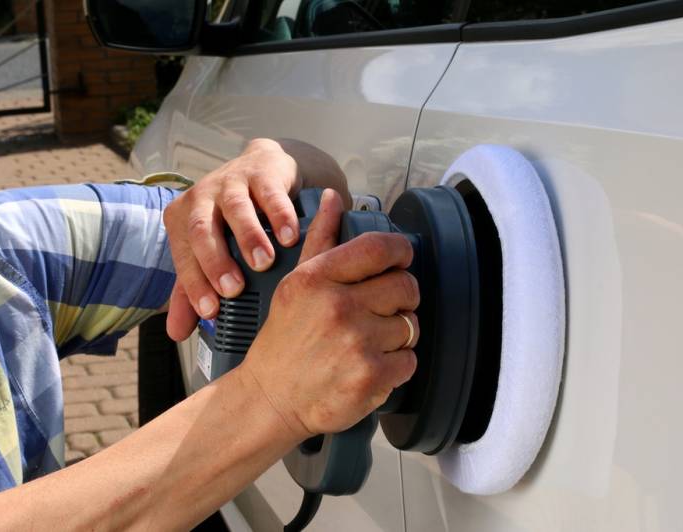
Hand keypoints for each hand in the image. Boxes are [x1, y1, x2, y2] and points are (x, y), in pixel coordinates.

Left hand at [163, 138, 349, 340]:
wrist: (261, 169)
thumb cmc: (231, 219)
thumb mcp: (209, 251)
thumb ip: (192, 289)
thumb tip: (176, 334)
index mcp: (181, 221)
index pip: (182, 257)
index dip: (194, 285)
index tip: (211, 311)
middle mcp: (201, 199)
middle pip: (201, 230)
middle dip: (216, 261)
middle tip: (234, 289)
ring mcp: (231, 182)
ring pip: (235, 209)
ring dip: (249, 237)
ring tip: (264, 262)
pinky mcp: (261, 172)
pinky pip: (269, 193)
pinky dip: (280, 215)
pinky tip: (290, 237)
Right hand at [240, 189, 418, 438]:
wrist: (271, 399)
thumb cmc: (284, 342)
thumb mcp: (295, 285)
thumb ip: (319, 240)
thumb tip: (333, 198)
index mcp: (319, 279)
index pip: (380, 248)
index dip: (401, 252)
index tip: (401, 260)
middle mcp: (339, 307)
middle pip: (406, 286)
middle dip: (401, 298)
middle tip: (381, 310)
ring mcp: (357, 343)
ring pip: (411, 325)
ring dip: (398, 334)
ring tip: (369, 342)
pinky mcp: (372, 376)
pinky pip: (410, 360)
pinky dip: (398, 365)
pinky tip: (372, 365)